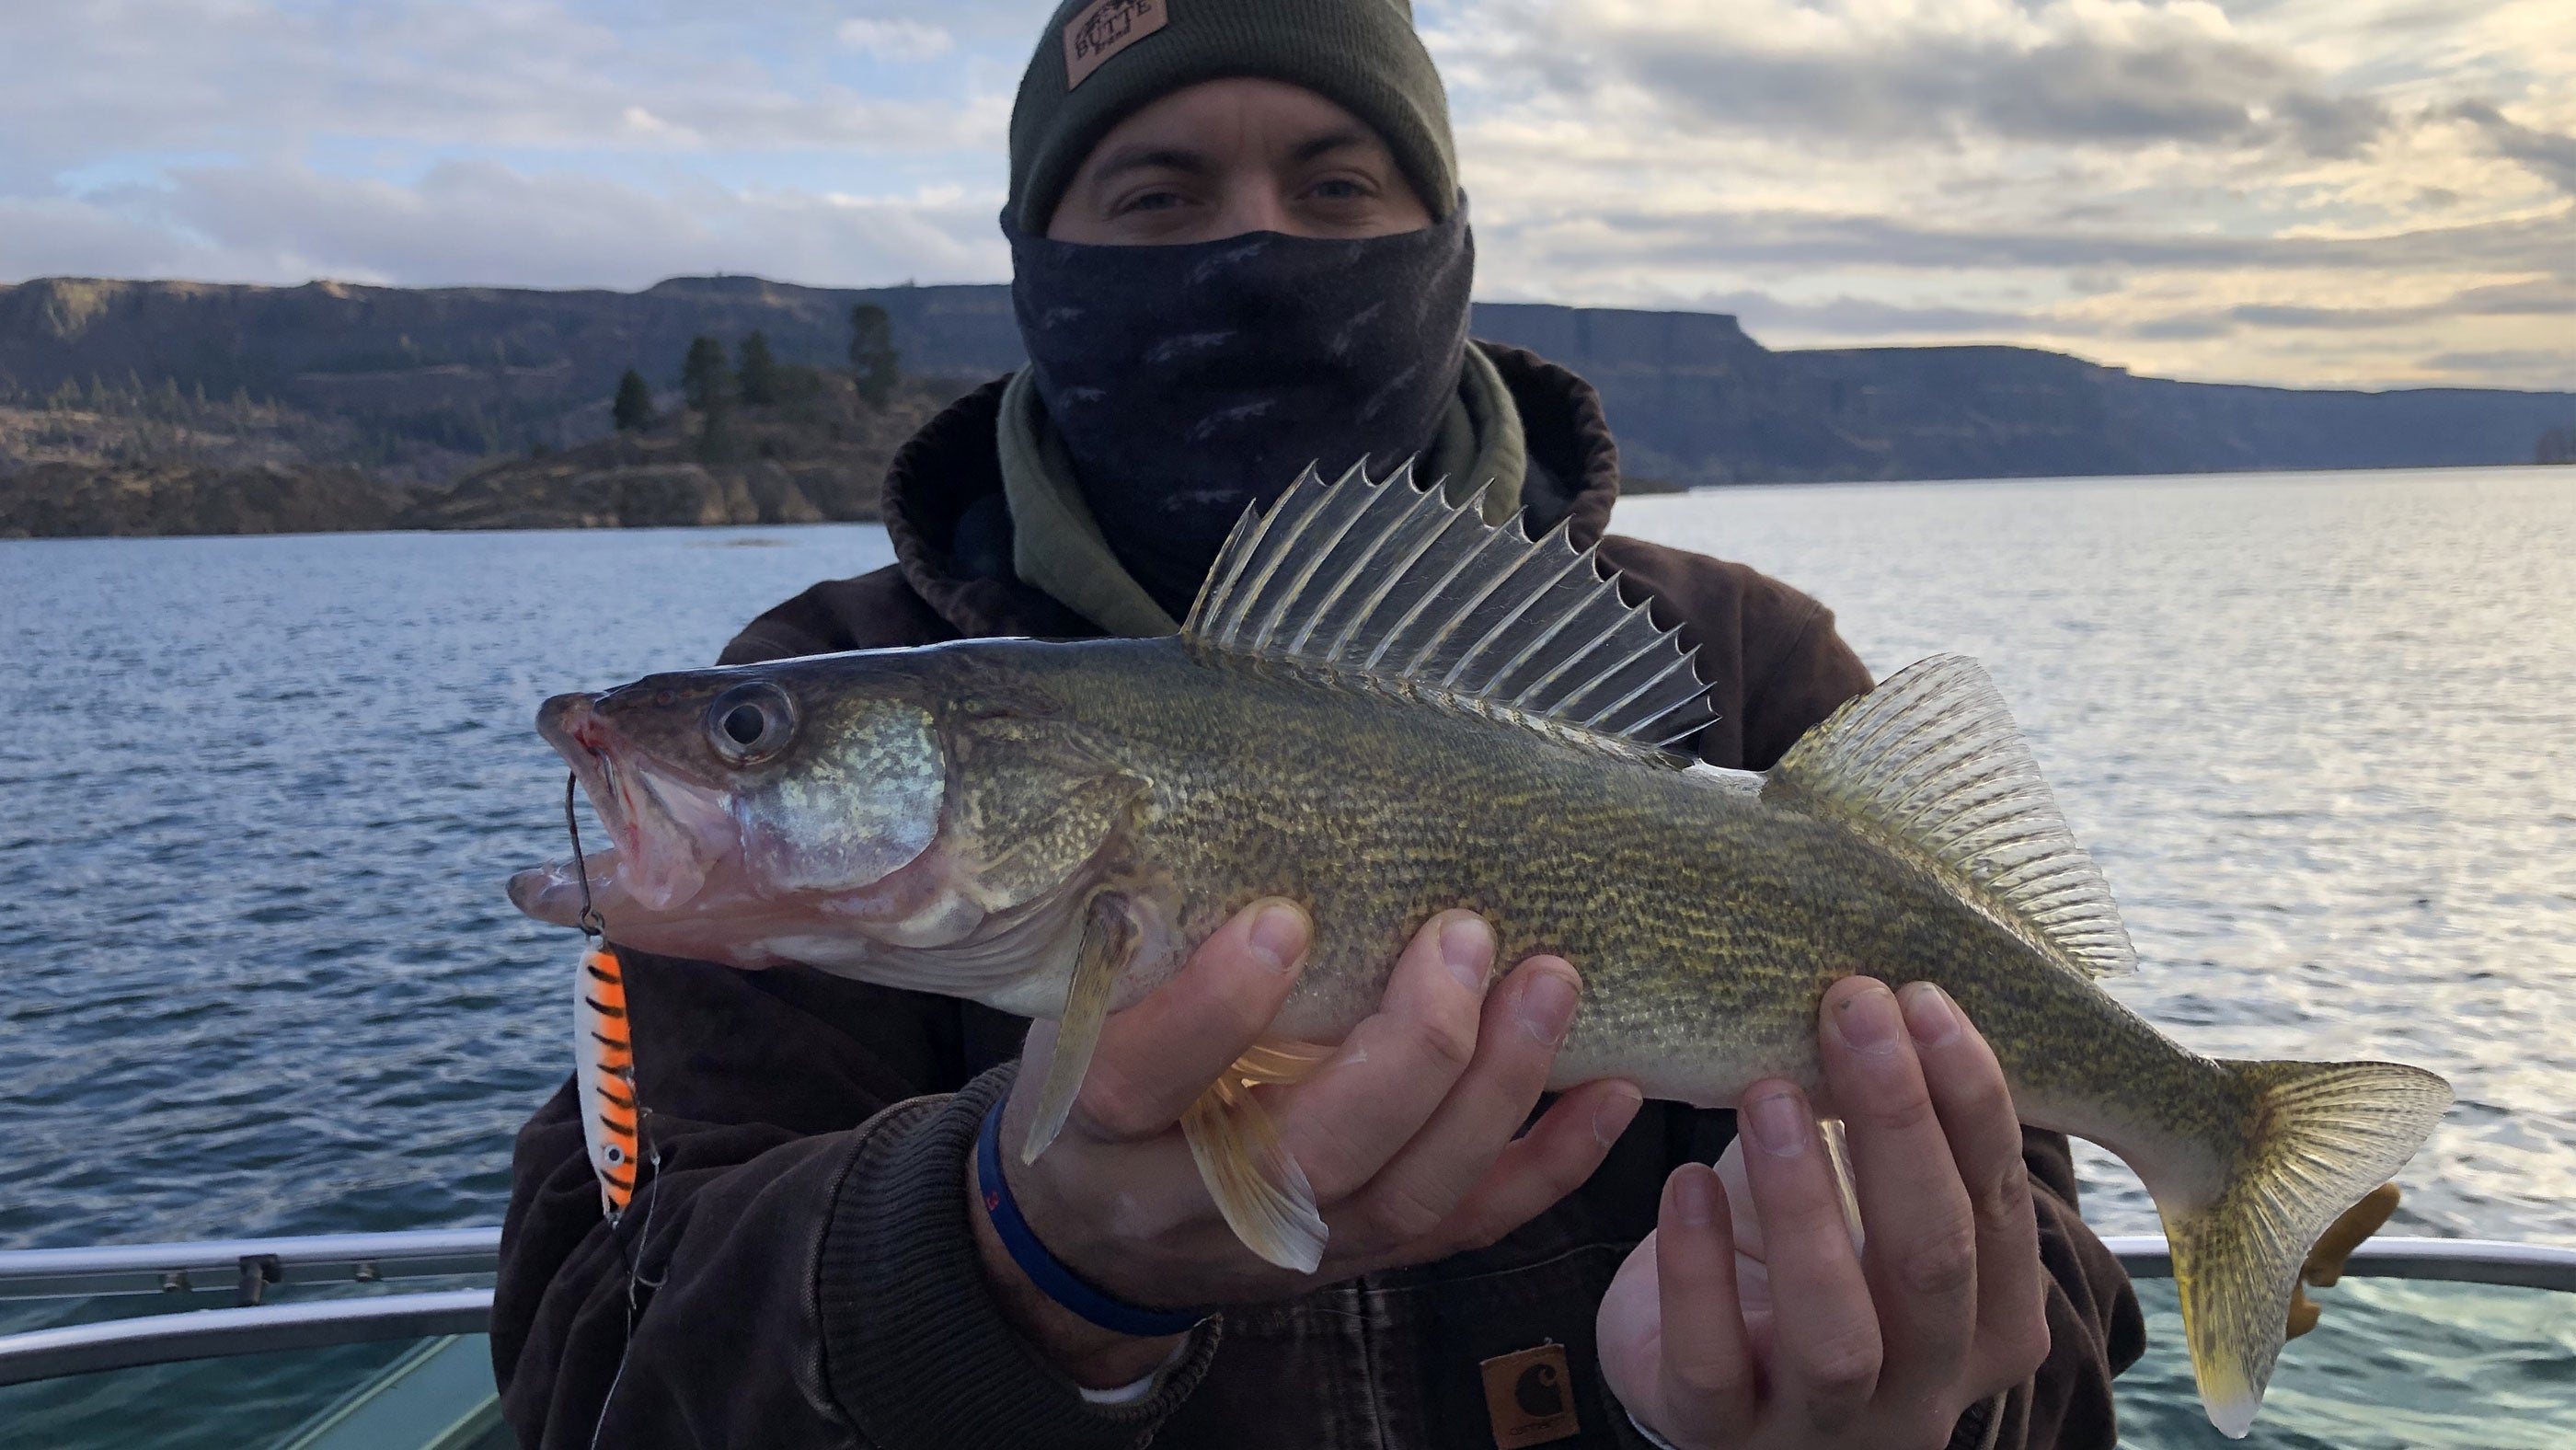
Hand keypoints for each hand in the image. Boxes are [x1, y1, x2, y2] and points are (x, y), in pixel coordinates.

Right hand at [969, 901, 1644, 1385]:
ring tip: (1551, 981)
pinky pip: (1469, 1224)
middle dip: (1408, 1050)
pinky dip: (1551, 1164)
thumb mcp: (1073, 1016)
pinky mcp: (1362, 1262)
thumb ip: (1131, 947)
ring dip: (1495, 1091)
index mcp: (1101, 1131)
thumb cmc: (1096, 1087)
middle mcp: (1195, 1206)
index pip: (1146, 1081)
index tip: (1282, 919)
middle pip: (1314, 1154)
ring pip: (1408, 1195)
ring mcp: (1291, 1247)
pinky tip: (1611, 1089)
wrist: (1093, 1242)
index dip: (1215, 1010)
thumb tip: (1205, 808)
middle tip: (1463, 934)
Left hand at [1596, 978, 2050, 1448]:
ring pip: (1838, 1334)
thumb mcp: (1862, 1199)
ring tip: (1765, 1092)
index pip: (1998, 1207)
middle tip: (1852, 1010)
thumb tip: (1888, 978)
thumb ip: (1889, 1124)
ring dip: (1805, 1202)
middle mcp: (1924, 1390)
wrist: (1702, 1377)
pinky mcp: (1717, 1435)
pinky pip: (1712, 1365)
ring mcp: (1822, 1427)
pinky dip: (1697, 1271)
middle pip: (1933, 1261)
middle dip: (1899, 1124)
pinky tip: (1683, 1182)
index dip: (1969, 1100)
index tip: (1919, 997)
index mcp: (1989, 1325)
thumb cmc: (1798, 1260)